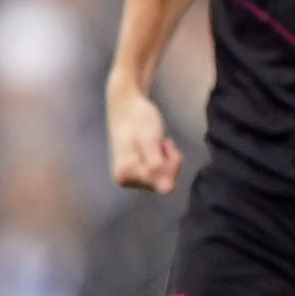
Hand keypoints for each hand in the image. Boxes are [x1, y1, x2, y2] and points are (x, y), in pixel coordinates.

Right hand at [105, 77, 180, 193]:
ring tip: (156, 142)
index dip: (170, 163)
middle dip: (169, 161)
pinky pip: (158, 173)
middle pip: (162, 182)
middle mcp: (124, 179)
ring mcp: (129, 176)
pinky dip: (162, 158)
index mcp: (125, 174)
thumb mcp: (150, 140)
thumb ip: (157, 165)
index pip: (163, 182)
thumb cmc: (138, 118)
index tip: (164, 142)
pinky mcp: (134, 171)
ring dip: (166, 159)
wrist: (127, 104)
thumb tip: (167, 190)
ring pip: (162, 177)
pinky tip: (154, 146)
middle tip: (161, 141)